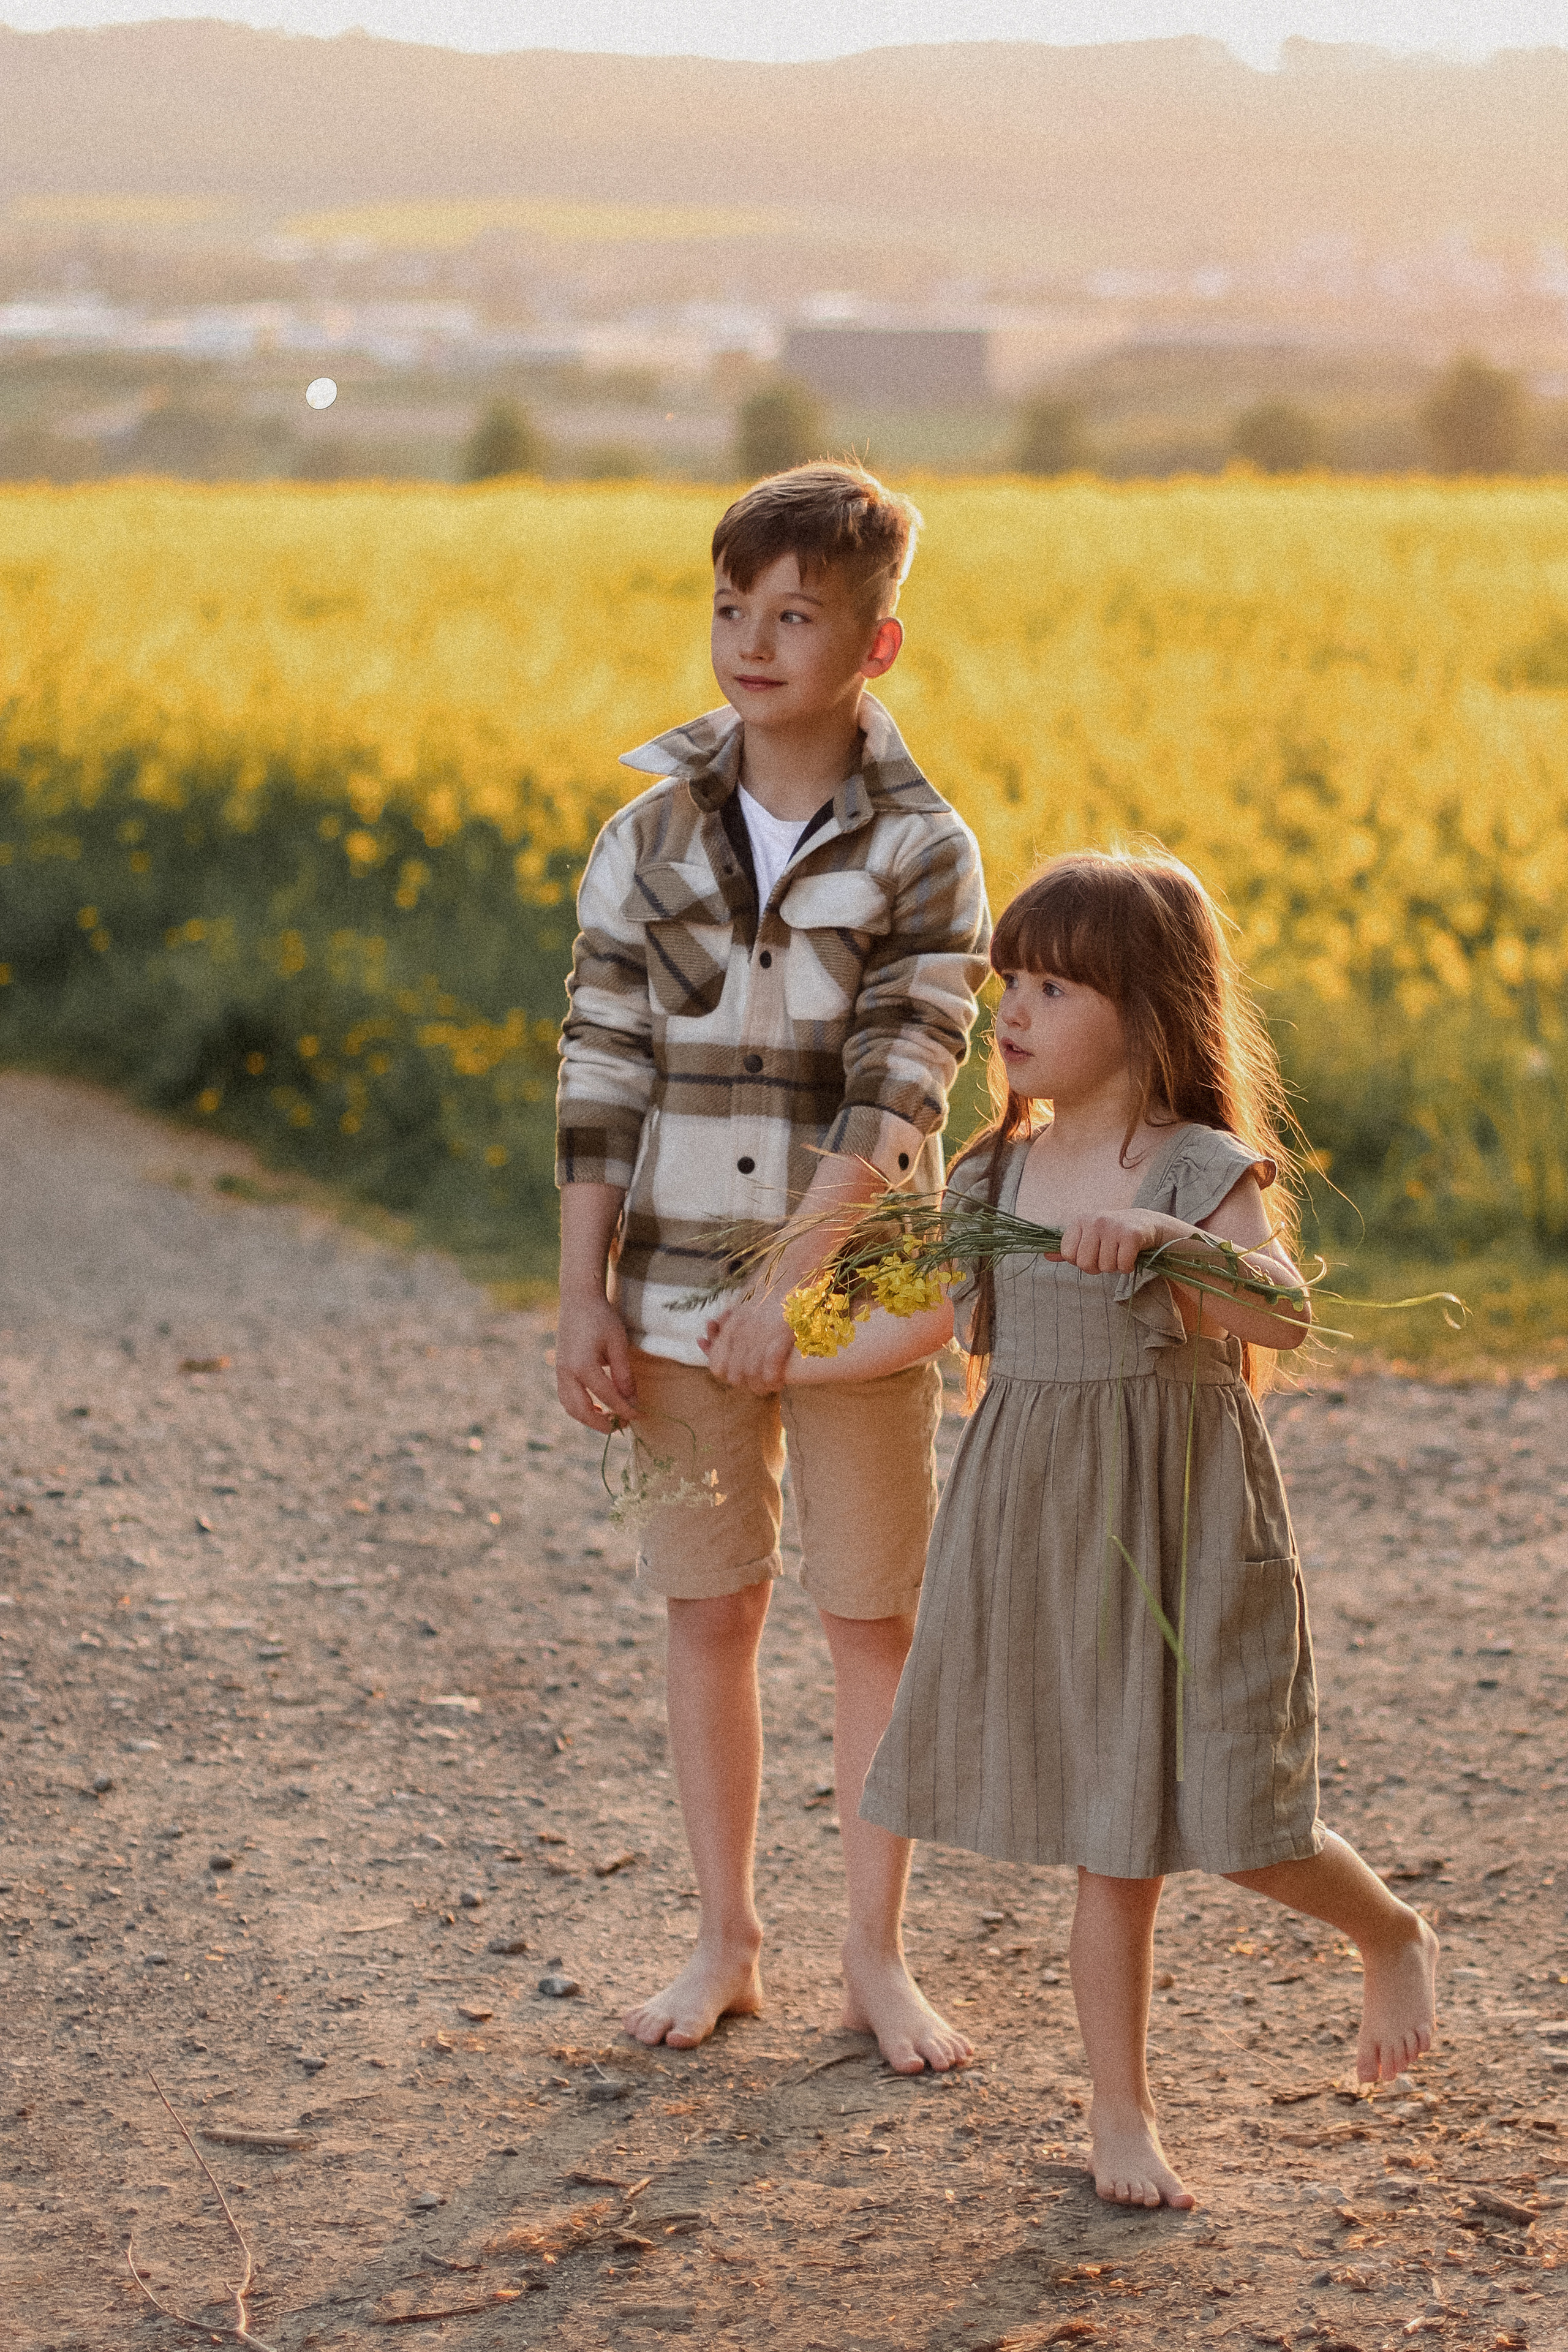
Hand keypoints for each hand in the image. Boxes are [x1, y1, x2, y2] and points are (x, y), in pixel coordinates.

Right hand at [555, 1293, 638, 1432]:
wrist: (578, 1300)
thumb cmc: (601, 1318)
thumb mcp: (618, 1345)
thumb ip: (624, 1375)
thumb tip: (632, 1401)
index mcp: (583, 1366)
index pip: (607, 1397)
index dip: (623, 1409)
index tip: (637, 1416)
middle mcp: (567, 1373)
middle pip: (582, 1410)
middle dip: (601, 1423)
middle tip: (620, 1427)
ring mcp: (559, 1372)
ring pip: (570, 1406)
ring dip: (587, 1418)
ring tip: (607, 1419)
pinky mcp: (559, 1369)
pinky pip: (566, 1396)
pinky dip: (578, 1407)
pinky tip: (594, 1406)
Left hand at [699, 1288, 796, 1393]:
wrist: (794, 1264)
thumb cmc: (772, 1284)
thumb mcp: (742, 1299)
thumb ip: (728, 1317)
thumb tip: (713, 1327)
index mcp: (730, 1326)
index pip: (716, 1365)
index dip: (727, 1376)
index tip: (741, 1376)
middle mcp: (740, 1332)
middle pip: (733, 1375)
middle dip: (746, 1384)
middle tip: (759, 1382)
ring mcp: (759, 1334)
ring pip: (751, 1376)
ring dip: (762, 1386)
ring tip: (773, 1385)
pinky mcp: (780, 1335)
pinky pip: (770, 1370)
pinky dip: (774, 1380)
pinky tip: (780, 1381)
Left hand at [1055, 1209, 1192, 1275]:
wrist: (1146, 1224)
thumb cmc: (1113, 1234)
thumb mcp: (1089, 1237)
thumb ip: (1069, 1248)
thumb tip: (1045, 1256)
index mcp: (1080, 1221)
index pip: (1068, 1254)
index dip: (1081, 1260)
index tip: (1093, 1252)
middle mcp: (1095, 1221)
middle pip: (1084, 1264)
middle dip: (1098, 1266)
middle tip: (1109, 1255)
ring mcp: (1113, 1227)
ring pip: (1105, 1266)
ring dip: (1115, 1266)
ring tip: (1121, 1252)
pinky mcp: (1131, 1235)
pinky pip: (1122, 1265)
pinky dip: (1128, 1267)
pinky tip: (1131, 1255)